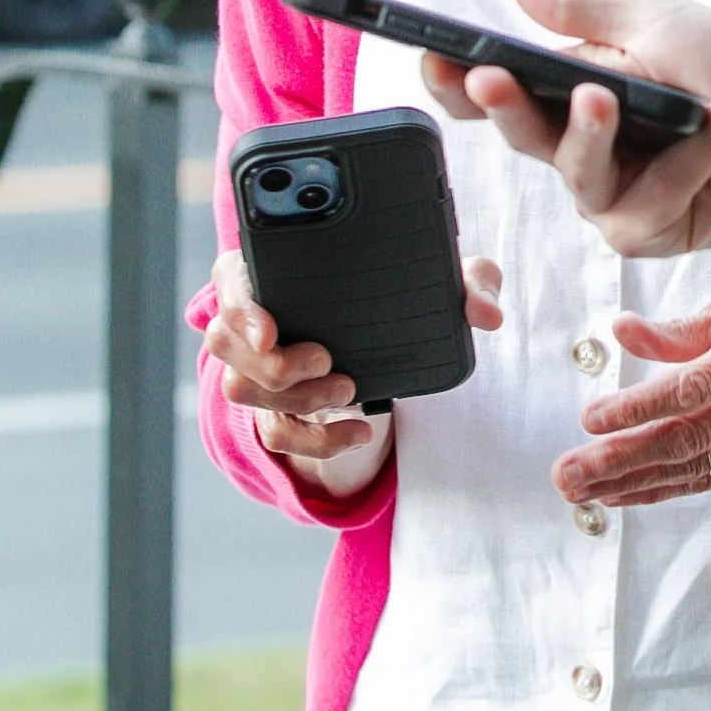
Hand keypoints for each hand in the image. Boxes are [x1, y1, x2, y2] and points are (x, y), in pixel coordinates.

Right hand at [205, 247, 503, 494]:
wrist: (387, 338)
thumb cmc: (400, 290)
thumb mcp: (439, 277)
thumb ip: (469, 281)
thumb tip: (485, 314)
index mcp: (273, 271)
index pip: (230, 282)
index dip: (241, 308)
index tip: (270, 332)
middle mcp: (254, 320)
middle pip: (224, 346)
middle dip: (273, 362)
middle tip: (326, 359)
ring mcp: (259, 369)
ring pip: (242, 392)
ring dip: (296, 397)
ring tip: (348, 389)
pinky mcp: (277, 410)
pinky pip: (277, 435)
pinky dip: (316, 439)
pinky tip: (359, 430)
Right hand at [424, 0, 710, 256]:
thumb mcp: (651, 19)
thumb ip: (577, 6)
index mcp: (572, 87)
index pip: (495, 91)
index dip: (456, 80)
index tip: (434, 57)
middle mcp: (583, 145)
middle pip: (520, 135)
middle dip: (501, 105)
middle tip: (491, 75)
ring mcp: (616, 193)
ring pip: (577, 175)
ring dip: (593, 133)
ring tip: (607, 94)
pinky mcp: (655, 229)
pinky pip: (650, 199)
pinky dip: (694, 151)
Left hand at [554, 287, 710, 509]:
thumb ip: (680, 328)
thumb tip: (623, 331)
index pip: (690, 386)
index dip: (639, 406)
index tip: (592, 417)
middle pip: (684, 438)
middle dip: (620, 459)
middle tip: (569, 472)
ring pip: (692, 468)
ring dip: (631, 482)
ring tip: (581, 489)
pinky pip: (708, 481)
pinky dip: (661, 490)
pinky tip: (623, 495)